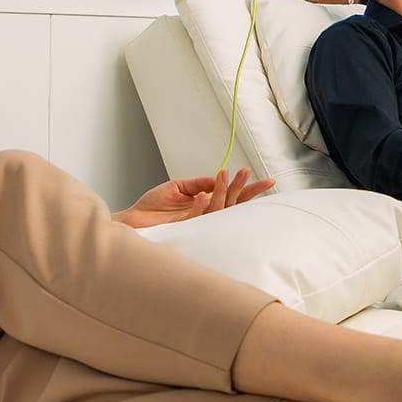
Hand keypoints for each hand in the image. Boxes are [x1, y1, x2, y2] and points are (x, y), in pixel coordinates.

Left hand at [118, 169, 274, 227]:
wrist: (134, 219)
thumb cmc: (154, 206)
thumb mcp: (178, 186)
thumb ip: (199, 182)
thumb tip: (219, 177)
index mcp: (206, 204)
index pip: (233, 197)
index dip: (250, 189)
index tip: (268, 181)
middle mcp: (205, 215)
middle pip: (231, 204)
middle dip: (241, 188)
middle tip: (246, 172)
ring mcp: (196, 223)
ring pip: (217, 210)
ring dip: (222, 192)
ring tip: (224, 174)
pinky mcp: (183, 228)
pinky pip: (197, 217)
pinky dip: (201, 205)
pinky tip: (202, 195)